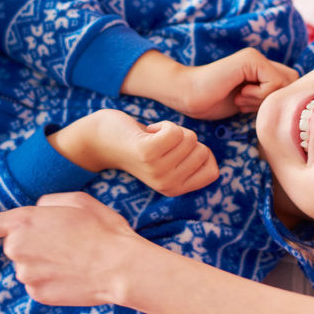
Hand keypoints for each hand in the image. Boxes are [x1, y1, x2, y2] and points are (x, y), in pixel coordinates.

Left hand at [0, 192, 144, 305]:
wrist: (120, 267)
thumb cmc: (102, 228)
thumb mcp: (76, 199)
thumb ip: (47, 202)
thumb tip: (38, 211)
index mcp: (23, 222)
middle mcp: (17, 249)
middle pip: (13, 244)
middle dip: (31, 241)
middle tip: (62, 238)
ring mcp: (26, 275)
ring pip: (26, 265)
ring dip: (42, 261)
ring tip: (73, 256)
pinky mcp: (37, 295)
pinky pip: (37, 283)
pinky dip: (50, 278)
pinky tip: (72, 273)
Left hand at [50, 109, 218, 195]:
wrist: (99, 140)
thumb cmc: (139, 143)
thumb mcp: (169, 161)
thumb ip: (190, 165)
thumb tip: (214, 168)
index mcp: (176, 189)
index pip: (213, 170)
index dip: (199, 152)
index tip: (176, 151)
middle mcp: (168, 184)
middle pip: (202, 150)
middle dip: (183, 139)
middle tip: (157, 143)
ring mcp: (157, 171)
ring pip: (189, 138)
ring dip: (170, 130)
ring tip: (150, 138)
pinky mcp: (147, 154)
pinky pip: (176, 131)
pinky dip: (163, 125)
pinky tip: (146, 133)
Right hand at [179, 48, 299, 119]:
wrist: (188, 94)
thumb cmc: (213, 101)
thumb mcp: (248, 102)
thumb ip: (266, 97)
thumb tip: (290, 104)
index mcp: (261, 69)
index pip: (290, 84)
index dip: (275, 100)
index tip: (251, 107)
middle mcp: (261, 60)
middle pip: (292, 83)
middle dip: (274, 99)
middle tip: (248, 103)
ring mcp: (256, 57)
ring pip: (286, 83)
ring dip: (264, 98)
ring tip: (241, 99)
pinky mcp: (251, 59)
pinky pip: (274, 82)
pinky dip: (259, 95)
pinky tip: (239, 94)